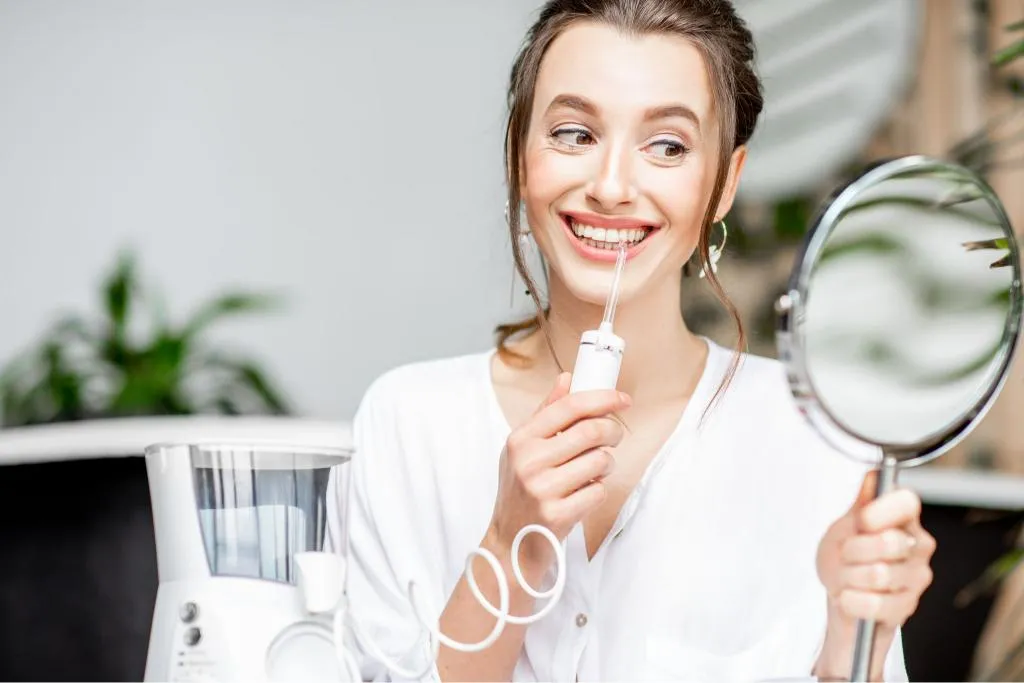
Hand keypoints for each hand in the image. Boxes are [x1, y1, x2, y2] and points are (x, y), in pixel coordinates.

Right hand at [485, 372, 630, 577]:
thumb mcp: (522, 449)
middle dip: (612, 431)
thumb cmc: (519, 492)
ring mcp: (542, 489)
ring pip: (600, 461)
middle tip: (615, 435)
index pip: (569, 406)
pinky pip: (598, 492)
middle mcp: (528, 461)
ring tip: (595, 469)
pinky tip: (585, 492)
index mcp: (521, 439)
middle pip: (591, 431)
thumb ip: (546, 413)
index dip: (602, 398)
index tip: (623, 399)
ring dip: (606, 463)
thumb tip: (567, 379)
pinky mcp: (557, 514)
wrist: (509, 543)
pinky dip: (598, 490)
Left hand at [814, 470, 935, 679]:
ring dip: (848, 576)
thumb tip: (873, 476)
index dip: (880, 511)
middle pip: (888, 542)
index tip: (861, 520)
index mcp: (904, 519)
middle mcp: (918, 546)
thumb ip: (862, 503)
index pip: (907, 502)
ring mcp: (916, 578)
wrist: (841, 595)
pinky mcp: (907, 607)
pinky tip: (849, 597)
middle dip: (852, 550)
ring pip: (877, 574)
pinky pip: (874, 603)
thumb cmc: (846, 556)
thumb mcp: (846, 525)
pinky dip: (851, 600)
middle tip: (845, 555)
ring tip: (846, 577)